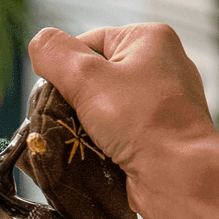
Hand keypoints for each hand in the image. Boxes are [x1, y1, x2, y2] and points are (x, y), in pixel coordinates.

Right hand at [27, 23, 218, 218]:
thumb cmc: (142, 123)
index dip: (64, 70)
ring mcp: (160, 104)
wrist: (179, 178)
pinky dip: (101, 144)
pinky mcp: (157, 136)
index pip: (87, 44)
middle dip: (72, 102)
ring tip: (78, 143)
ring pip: (102, 109)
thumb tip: (38, 42)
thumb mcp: (88, 79)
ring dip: (83, 127)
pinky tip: (94, 156)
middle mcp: (159, 67)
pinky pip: (117, 133)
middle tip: (64, 123)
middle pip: (93, 78)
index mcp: (148, 39)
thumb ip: (56, 56)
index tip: (54, 98)